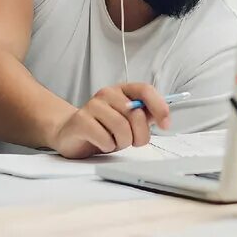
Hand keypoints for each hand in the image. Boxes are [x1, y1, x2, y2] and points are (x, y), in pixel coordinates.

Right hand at [51, 83, 171, 158]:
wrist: (71, 134)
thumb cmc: (104, 128)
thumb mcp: (128, 122)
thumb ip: (145, 116)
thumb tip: (164, 117)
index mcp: (122, 91)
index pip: (145, 90)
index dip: (159, 106)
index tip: (165, 124)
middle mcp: (107, 94)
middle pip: (135, 114)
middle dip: (139, 135)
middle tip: (133, 142)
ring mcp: (92, 105)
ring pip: (121, 127)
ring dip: (123, 142)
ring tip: (115, 143)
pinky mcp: (81, 120)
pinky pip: (105, 137)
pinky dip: (108, 146)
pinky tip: (102, 144)